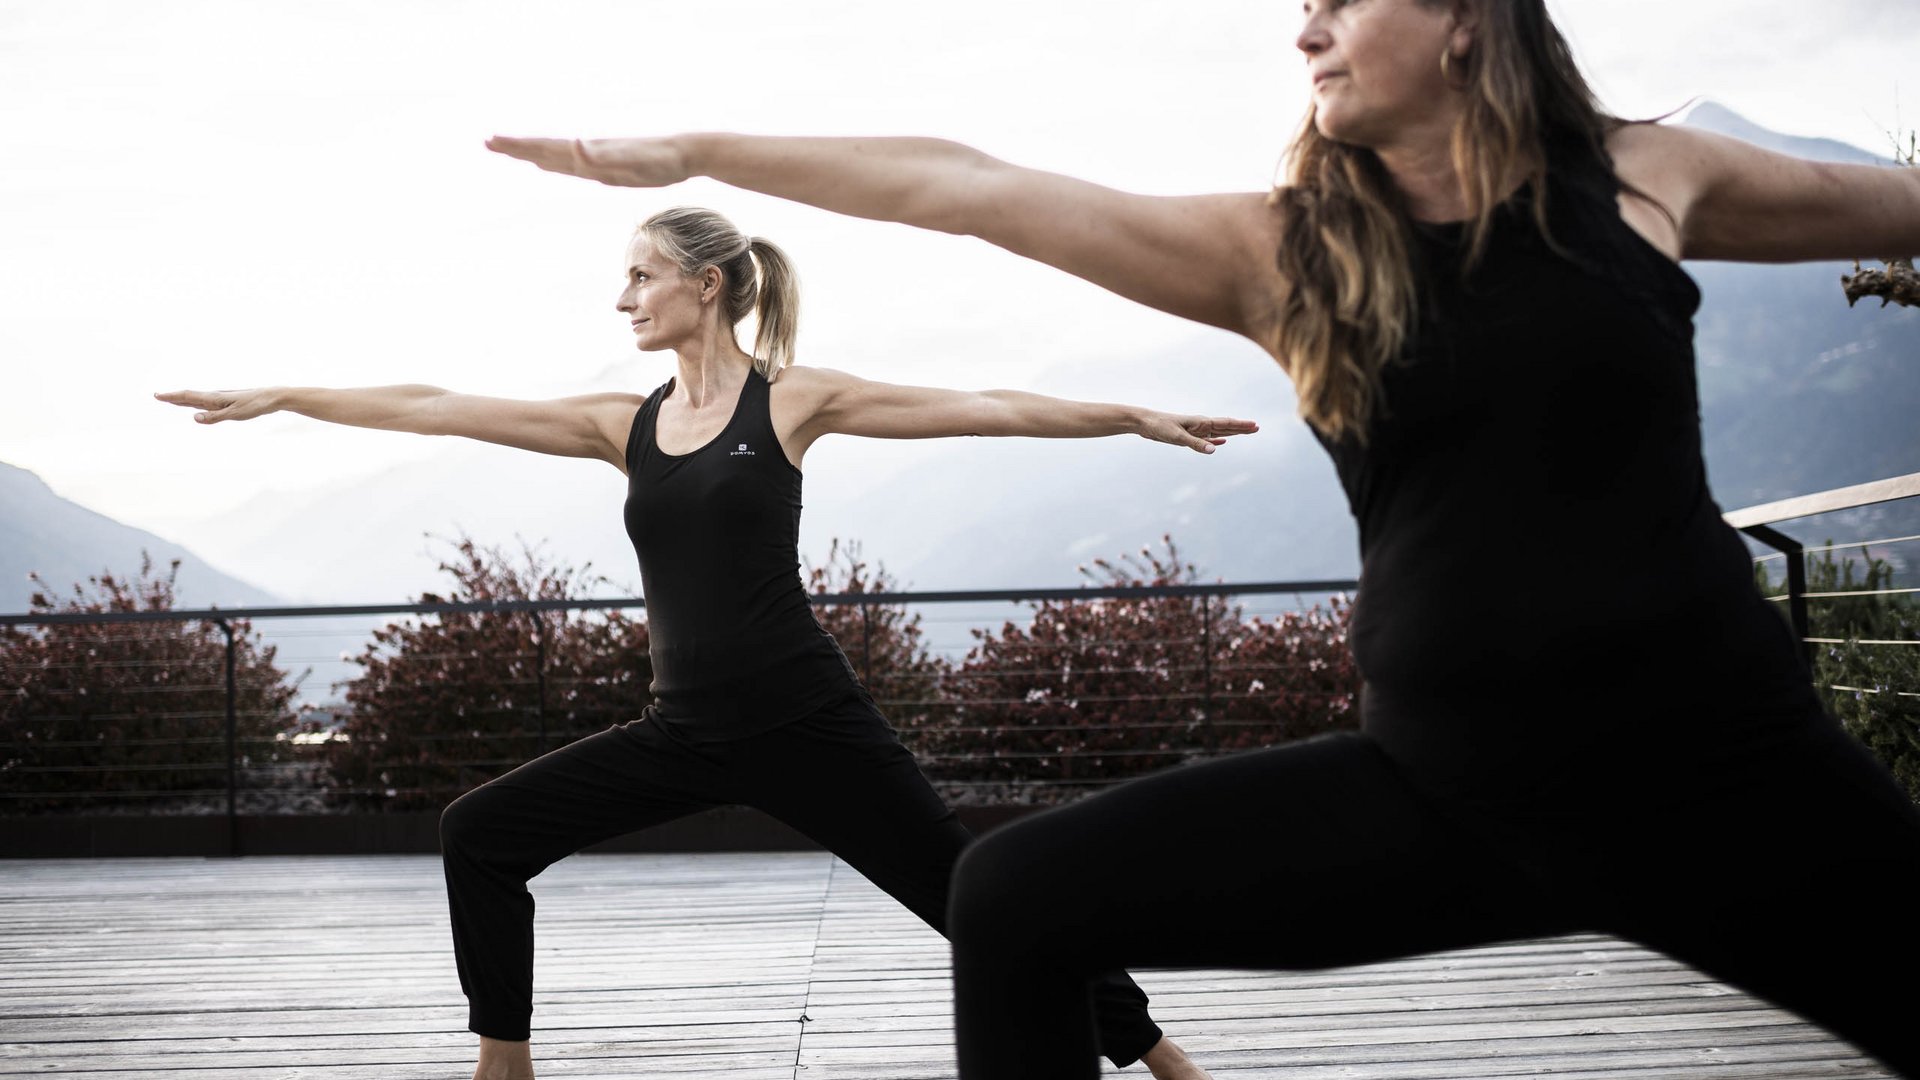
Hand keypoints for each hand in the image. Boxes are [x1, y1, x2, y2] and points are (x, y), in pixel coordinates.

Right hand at [154, 389, 277, 423]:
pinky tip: (198, 405)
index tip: (157, 395)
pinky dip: (197, 402)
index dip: (172, 397)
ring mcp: (221, 398)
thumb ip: (214, 417)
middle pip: (190, 396)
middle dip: (173, 397)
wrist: (271, 398)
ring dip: (183, 399)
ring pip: (198, 399)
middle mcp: (215, 396)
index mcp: (214, 398)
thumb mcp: (235, 414)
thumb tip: (194, 418)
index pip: (188, 396)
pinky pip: (207, 402)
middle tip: (158, 396)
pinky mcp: (228, 402)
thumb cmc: (255, 405)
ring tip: (172, 400)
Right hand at [485, 135, 690, 187]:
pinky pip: (573, 166)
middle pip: (544, 149)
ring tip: (508, 150)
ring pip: (555, 156)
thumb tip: (575, 145)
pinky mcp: (606, 166)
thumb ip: (601, 155)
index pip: (545, 147)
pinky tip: (547, 163)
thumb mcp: (632, 160)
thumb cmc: (659, 160)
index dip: (519, 146)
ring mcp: (595, 159)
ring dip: (530, 153)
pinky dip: (554, 163)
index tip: (492, 141)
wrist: (683, 154)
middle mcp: (587, 153)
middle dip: (515, 147)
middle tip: (487, 142)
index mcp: (587, 152)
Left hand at [1138, 413, 1258, 453]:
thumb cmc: (1160, 427)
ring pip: (1218, 432)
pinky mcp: (1188, 436)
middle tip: (1257, 427)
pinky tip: (1221, 442)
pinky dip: (1215, 440)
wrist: (1145, 423)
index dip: (1241, 425)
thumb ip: (1196, 444)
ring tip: (1245, 431)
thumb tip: (1215, 449)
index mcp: (1201, 423)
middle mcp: (1201, 425)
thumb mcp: (1178, 437)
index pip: (1225, 423)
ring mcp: (1195, 430)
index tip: (1255, 425)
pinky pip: (1206, 439)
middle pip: (1226, 426)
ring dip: (1232, 432)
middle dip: (1241, 428)